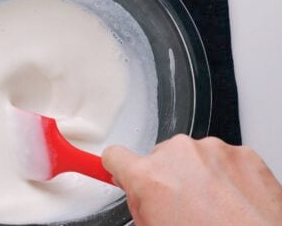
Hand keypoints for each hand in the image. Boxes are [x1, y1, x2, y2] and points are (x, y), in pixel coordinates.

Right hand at [102, 135, 281, 225]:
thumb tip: (137, 191)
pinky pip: (221, 157)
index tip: (118, 170)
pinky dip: (223, 174)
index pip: (114, 155)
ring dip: (195, 174)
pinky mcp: (242, 153)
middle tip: (180, 206)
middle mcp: (179, 154)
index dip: (116, 167)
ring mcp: (213, 150)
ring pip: (190, 155)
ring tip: (211, 206)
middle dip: (165, 176)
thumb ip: (139, 202)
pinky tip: (230, 200)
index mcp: (149, 176)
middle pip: (158, 156)